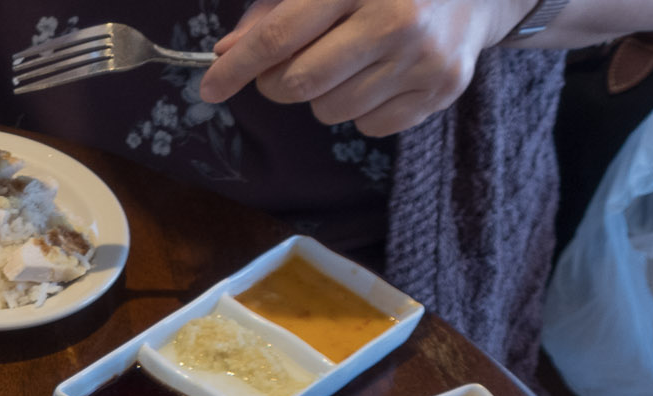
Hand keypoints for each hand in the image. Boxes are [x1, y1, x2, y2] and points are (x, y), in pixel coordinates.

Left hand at [199, 0, 532, 136]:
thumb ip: (276, 9)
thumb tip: (229, 53)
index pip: (279, 37)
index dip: (236, 68)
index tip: (210, 88)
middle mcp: (395, 19)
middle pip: (299, 84)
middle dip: (277, 83)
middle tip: (287, 66)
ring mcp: (422, 57)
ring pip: (330, 111)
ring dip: (322, 95)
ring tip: (347, 60)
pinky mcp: (442, 89)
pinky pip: (369, 126)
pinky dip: (361, 107)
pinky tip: (380, 73)